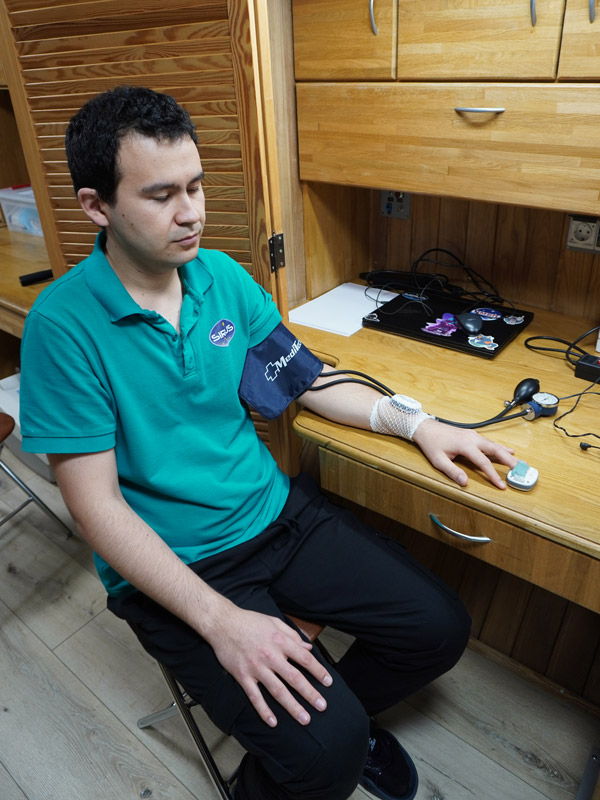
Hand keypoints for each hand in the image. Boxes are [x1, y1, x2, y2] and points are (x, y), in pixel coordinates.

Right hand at [208, 605, 332, 727]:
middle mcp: (271, 656)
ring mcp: (256, 668)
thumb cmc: (249, 621)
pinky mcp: (243, 676)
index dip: (319, 671)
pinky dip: (264, 710)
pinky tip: (273, 722)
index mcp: (280, 641)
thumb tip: (308, 646)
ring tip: (305, 719)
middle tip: (322, 706)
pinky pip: (255, 697)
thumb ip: (292, 635)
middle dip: (310, 694)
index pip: (305, 659)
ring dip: (292, 706)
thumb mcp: (274, 622)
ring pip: (278, 691)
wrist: (223, 623)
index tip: (328, 682)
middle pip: (295, 678)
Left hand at [412, 418, 516, 488]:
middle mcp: (473, 439)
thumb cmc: (431, 444)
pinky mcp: (472, 435)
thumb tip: (465, 482)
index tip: (501, 485)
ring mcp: (474, 435)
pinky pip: (490, 442)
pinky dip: (500, 447)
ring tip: (519, 463)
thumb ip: (452, 472)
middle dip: (509, 461)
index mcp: (465, 445)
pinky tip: (509, 451)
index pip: (484, 463)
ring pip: (495, 445)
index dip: (494, 475)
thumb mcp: (438, 460)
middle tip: (521, 471)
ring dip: (507, 454)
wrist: (426, 428)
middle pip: (495, 450)